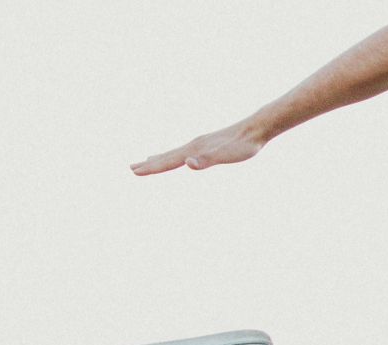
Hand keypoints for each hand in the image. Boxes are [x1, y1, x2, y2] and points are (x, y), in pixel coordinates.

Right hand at [130, 120, 266, 175]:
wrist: (255, 129)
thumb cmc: (243, 146)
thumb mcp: (226, 156)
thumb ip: (207, 160)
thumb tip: (187, 163)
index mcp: (195, 150)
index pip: (169, 161)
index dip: (152, 168)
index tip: (135, 172)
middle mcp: (194, 146)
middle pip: (167, 156)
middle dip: (150, 164)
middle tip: (132, 169)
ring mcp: (200, 144)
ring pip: (174, 153)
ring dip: (159, 158)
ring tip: (146, 161)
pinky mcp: (208, 145)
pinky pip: (185, 152)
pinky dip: (175, 155)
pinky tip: (179, 157)